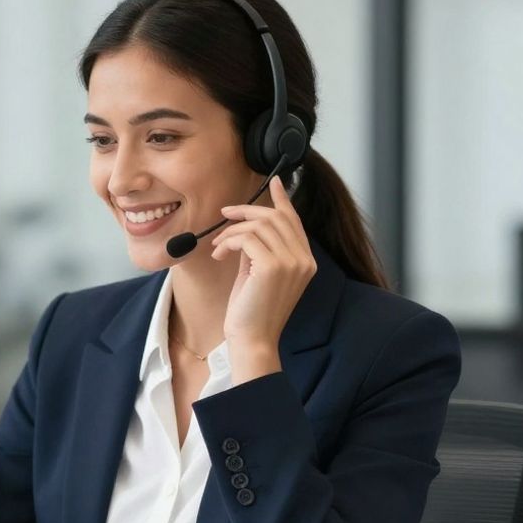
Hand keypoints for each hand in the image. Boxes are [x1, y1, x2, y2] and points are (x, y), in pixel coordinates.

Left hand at [210, 175, 315, 368]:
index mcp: (305, 262)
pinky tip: (219, 254)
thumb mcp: (259, 274)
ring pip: (259, 225)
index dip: (283, 199)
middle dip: (246, 211)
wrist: (252, 340)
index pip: (295, 221)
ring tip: (218, 246)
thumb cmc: (252, 312)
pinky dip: (228, 241)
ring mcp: (291, 262)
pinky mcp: (272, 266)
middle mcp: (303, 260)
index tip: (275, 182)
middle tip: (225, 214)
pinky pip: (246, 237)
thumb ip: (260, 250)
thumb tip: (247, 227)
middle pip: (276, 217)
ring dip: (231, 230)